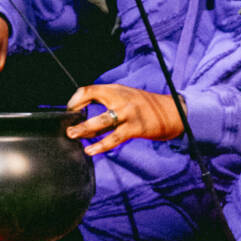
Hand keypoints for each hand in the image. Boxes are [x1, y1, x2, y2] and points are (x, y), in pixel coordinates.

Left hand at [66, 83, 185, 155]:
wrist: (172, 112)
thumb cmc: (146, 108)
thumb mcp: (127, 98)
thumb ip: (109, 103)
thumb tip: (86, 117)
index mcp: (116, 89)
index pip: (89, 90)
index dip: (76, 100)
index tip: (70, 111)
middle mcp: (120, 98)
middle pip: (92, 101)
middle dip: (77, 115)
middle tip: (68, 128)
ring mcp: (127, 113)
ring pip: (101, 122)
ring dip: (85, 130)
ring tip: (74, 136)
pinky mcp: (134, 128)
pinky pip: (113, 138)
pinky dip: (100, 145)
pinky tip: (91, 151)